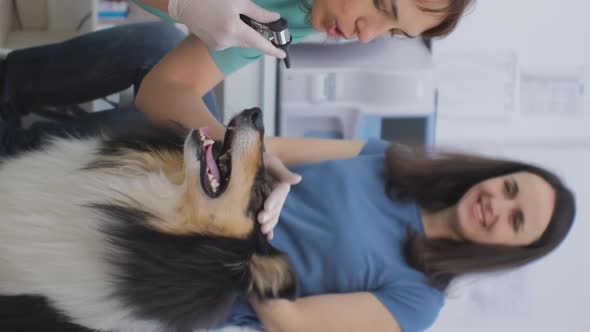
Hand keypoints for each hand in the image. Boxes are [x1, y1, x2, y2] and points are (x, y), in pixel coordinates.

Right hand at [169, 0, 286, 57]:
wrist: (182, 1)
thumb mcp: (238, 0)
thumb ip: (258, 13)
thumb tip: (273, 19)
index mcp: (235, 31)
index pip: (259, 44)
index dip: (273, 49)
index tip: (282, 53)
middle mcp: (227, 42)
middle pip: (250, 41)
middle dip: (256, 32)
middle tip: (257, 19)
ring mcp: (218, 45)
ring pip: (240, 40)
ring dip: (243, 30)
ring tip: (232, 14)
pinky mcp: (212, 44)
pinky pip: (229, 39)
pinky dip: (233, 31)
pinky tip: (224, 19)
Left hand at [258, 152, 301, 239]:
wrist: (244, 158)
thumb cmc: (258, 157)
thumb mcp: (269, 161)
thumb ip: (282, 171)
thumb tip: (298, 180)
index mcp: (280, 184)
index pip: (279, 194)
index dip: (274, 201)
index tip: (266, 207)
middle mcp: (276, 194)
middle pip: (277, 207)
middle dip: (270, 215)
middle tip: (261, 221)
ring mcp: (268, 201)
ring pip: (272, 214)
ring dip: (270, 224)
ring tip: (263, 231)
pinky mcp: (260, 206)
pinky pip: (267, 218)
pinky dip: (269, 228)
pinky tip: (268, 237)